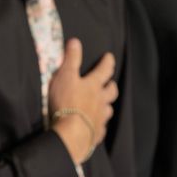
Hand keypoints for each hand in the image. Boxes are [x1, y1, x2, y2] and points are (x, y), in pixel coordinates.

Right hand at [47, 37, 115, 163]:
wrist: (72, 134)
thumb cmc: (67, 103)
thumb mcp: (65, 76)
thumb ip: (71, 59)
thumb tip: (75, 41)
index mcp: (94, 86)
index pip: (104, 70)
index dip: (107, 62)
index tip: (109, 57)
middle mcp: (101, 101)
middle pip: (111, 92)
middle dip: (111, 85)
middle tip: (110, 83)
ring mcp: (100, 118)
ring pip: (108, 110)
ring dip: (106, 106)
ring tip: (102, 105)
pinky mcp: (96, 134)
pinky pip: (100, 128)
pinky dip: (98, 125)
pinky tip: (94, 126)